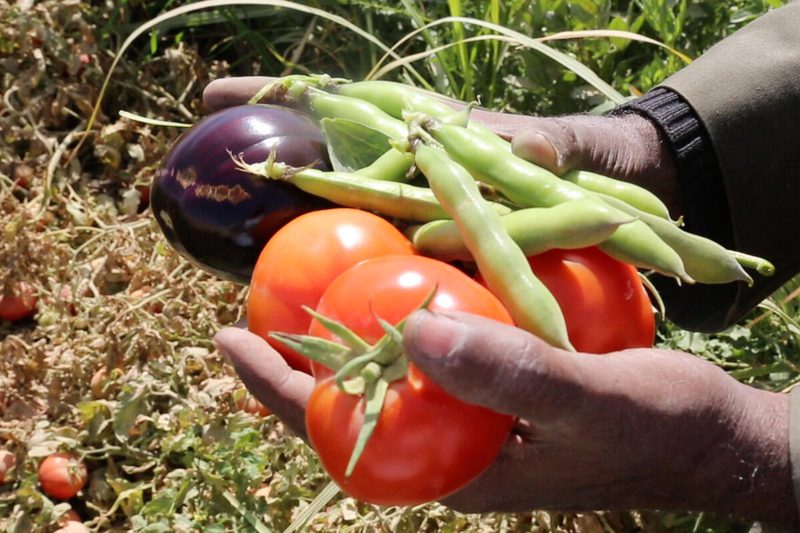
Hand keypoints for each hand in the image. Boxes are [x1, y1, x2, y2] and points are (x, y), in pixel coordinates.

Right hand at [203, 77, 680, 213]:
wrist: (620, 193)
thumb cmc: (591, 161)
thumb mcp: (563, 148)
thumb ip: (544, 150)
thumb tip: (543, 157)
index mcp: (434, 135)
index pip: (348, 107)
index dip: (285, 97)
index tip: (220, 95)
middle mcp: (417, 167)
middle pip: (328, 153)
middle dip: (266, 148)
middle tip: (197, 164)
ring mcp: (424, 205)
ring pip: (344, 202)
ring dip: (291, 204)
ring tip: (225, 221)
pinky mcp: (438, 241)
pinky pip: (379, 246)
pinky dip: (341, 251)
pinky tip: (301, 276)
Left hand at [215, 310, 794, 527]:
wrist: (708, 435)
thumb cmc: (655, 430)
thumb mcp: (586, 399)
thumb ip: (506, 372)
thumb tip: (411, 330)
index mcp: (453, 470)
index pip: (341, 432)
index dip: (277, 389)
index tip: (227, 339)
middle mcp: (452, 447)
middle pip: (352, 401)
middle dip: (297, 359)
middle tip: (254, 302)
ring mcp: (474, 418)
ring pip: (392, 374)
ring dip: (350, 333)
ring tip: (310, 284)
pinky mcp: (500, 390)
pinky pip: (437, 353)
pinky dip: (411, 317)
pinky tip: (404, 282)